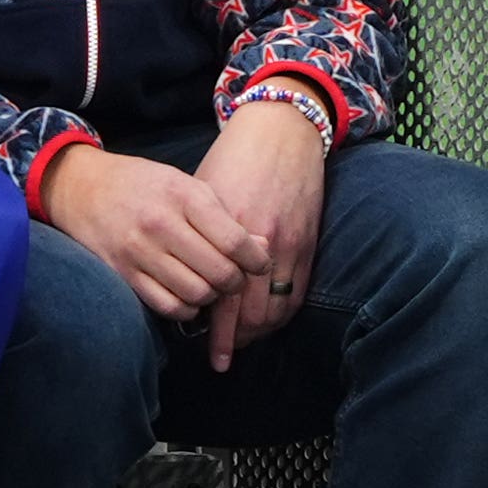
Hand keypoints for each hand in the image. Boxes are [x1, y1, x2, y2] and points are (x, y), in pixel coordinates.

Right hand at [42, 144, 271, 321]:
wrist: (80, 186)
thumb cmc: (141, 184)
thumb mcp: (185, 185)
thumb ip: (223, 217)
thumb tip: (262, 248)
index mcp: (181, 196)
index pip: (235, 241)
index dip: (256, 260)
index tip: (258, 263)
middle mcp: (159, 224)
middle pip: (219, 273)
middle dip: (235, 281)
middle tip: (232, 275)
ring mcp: (138, 250)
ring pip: (196, 294)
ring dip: (210, 296)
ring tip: (208, 283)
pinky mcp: (122, 272)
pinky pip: (167, 306)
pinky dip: (185, 307)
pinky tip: (185, 292)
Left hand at [195, 98, 326, 370]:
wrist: (278, 134)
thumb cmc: (230, 162)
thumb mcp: (201, 195)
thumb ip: (194, 236)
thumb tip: (180, 274)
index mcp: (222, 231)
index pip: (219, 296)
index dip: (216, 331)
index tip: (206, 351)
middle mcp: (256, 243)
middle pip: (248, 311)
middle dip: (235, 338)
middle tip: (222, 353)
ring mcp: (287, 245)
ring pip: (274, 307)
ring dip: (259, 331)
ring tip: (242, 343)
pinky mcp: (307, 243)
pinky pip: (296, 292)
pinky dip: (283, 313)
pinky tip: (268, 323)